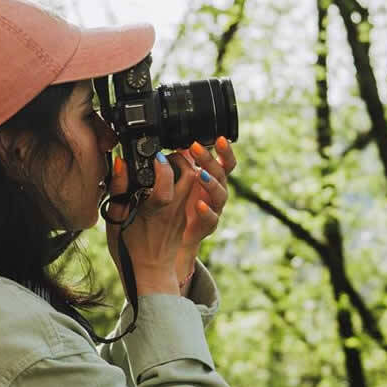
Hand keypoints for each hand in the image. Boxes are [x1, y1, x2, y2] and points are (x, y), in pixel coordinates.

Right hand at [104, 150, 207, 297]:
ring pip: (193, 183)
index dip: (163, 165)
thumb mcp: (115, 220)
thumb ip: (118, 191)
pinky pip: (189, 194)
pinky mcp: (185, 218)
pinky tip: (168, 181)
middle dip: (180, 159)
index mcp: (154, 211)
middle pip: (189, 176)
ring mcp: (181, 215)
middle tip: (164, 155)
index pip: (166, 183)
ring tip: (166, 165)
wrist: (150, 273)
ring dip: (183, 169)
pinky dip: (182, 182)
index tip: (154, 155)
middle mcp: (172, 211)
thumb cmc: (129, 249)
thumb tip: (120, 164)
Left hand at [175, 137, 233, 287]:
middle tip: (196, 147)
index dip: (225, 151)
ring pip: (220, 195)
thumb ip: (176, 166)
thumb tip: (178, 145)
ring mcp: (210, 211)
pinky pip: (210, 220)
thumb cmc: (167, 211)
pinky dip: (206, 212)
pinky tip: (199, 205)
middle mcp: (211, 193)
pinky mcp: (204, 229)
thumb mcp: (167, 184)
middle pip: (221, 173)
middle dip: (210, 160)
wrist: (161, 247)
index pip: (222, 162)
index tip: (218, 139)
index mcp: (206, 179)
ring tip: (201, 175)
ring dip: (212, 184)